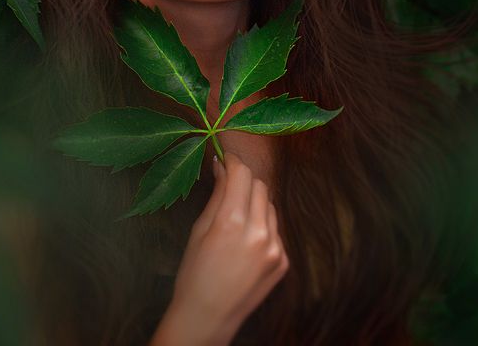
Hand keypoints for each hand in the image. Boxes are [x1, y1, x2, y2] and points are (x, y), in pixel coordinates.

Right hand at [162, 150, 289, 344]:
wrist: (208, 318)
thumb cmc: (195, 273)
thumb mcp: (199, 229)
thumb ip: (217, 194)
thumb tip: (223, 166)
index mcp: (231, 222)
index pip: (241, 173)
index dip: (233, 161)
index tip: (226, 158)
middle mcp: (258, 232)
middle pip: (259, 185)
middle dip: (244, 181)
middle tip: (229, 186)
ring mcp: (274, 248)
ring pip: (270, 205)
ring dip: (255, 204)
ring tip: (236, 221)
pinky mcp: (283, 261)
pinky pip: (275, 229)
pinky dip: (262, 227)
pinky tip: (246, 243)